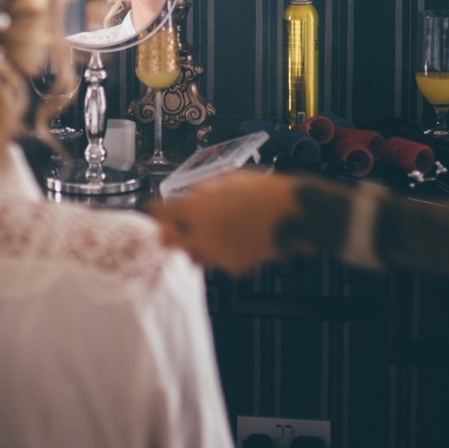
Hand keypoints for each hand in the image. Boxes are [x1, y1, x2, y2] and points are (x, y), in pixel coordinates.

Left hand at [149, 169, 300, 276]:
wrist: (293, 213)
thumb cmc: (263, 190)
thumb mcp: (228, 180)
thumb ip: (203, 190)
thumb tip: (192, 195)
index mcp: (195, 209)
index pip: (159, 212)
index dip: (155, 209)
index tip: (155, 208)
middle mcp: (200, 235)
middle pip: (167, 241)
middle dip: (167, 234)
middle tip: (172, 228)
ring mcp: (216, 254)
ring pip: (192, 256)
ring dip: (194, 246)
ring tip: (210, 233)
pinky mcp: (233, 267)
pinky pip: (219, 262)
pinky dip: (222, 254)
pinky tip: (235, 240)